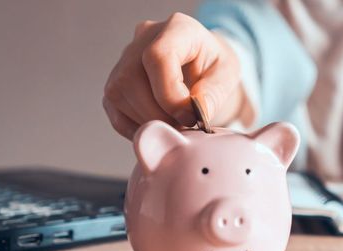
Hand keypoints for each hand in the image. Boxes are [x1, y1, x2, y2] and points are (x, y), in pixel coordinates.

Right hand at [103, 12, 242, 138]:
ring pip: (119, 96)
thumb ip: (214, 93)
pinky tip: (160, 129)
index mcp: (177, 28)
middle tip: (184, 126)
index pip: (157, 57)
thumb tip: (196, 112)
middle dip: (159, 114)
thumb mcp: (228, 75)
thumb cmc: (214, 67)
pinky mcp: (114, 86)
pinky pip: (115, 113)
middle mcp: (143, 38)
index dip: (170, 95)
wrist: (202, 68)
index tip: (189, 116)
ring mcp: (123, 61)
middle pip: (132, 78)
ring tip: (175, 125)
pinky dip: (138, 129)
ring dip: (149, 122)